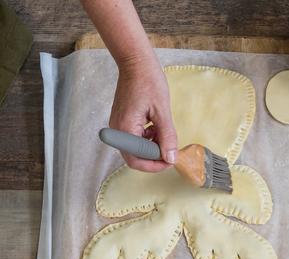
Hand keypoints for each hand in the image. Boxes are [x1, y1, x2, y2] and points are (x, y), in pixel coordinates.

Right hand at [109, 57, 177, 171]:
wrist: (135, 63)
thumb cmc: (148, 82)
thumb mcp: (162, 111)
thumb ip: (167, 136)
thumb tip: (170, 158)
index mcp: (126, 129)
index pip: (136, 160)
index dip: (154, 165)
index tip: (170, 161)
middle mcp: (118, 130)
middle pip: (134, 156)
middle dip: (153, 157)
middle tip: (170, 151)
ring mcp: (118, 125)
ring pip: (135, 147)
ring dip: (151, 146)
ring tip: (164, 135)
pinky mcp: (121, 120)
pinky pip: (133, 137)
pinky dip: (146, 137)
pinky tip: (155, 127)